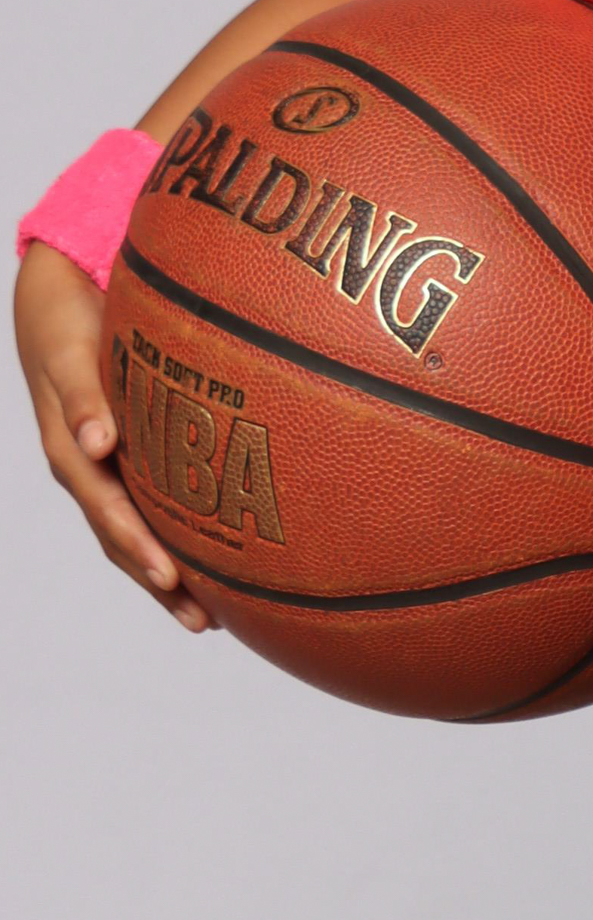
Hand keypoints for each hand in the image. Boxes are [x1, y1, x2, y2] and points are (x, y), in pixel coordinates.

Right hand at [14, 239, 210, 629]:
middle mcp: (89, 467)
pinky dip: (174, 534)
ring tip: (210, 614)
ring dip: (167, 572)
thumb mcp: (68, 355)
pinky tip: (211, 555)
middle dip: (160, 581)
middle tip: (203, 621)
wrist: (55, 297)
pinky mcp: (123, 453)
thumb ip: (84, 396)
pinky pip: (148, 504)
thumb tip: (98, 442)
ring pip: (136, 530)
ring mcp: (104, 465)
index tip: (172, 577)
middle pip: (124, 538)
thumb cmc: (64, 323)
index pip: (109, 512)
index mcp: (73, 452)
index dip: (139, 547)